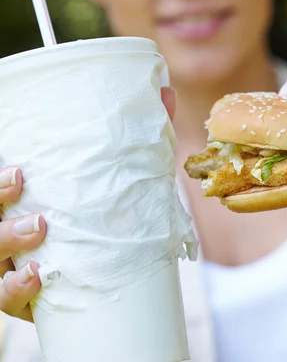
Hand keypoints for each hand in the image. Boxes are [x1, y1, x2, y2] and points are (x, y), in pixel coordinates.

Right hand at [0, 86, 175, 322]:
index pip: (3, 185)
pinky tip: (35, 275)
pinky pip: (7, 298)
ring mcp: (15, 264)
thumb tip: (166, 93)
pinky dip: (15, 289)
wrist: (112, 276)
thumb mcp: (123, 177)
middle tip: (24, 184)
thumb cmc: (110, 215)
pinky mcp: (27, 298)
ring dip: (7, 238)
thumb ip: (140, 139)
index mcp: (29, 199)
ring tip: (39, 225)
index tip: (19, 169)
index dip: (0, 178)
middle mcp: (14, 228)